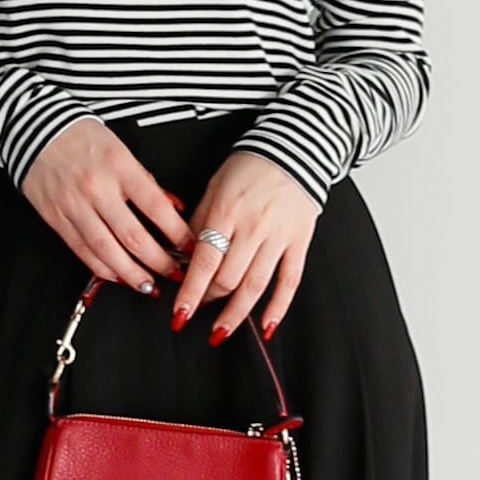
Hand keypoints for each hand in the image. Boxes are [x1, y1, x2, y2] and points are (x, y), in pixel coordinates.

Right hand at [18, 119, 192, 293]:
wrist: (35, 129)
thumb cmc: (81, 137)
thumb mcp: (121, 148)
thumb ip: (145, 181)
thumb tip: (172, 210)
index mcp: (119, 166)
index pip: (155, 207)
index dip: (177, 233)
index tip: (191, 247)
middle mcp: (97, 188)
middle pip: (133, 236)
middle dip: (158, 262)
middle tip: (174, 274)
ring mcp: (74, 205)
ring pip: (106, 250)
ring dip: (130, 274)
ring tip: (148, 286)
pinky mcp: (56, 217)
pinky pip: (82, 250)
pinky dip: (101, 268)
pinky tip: (117, 276)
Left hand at [169, 150, 317, 343]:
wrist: (294, 148)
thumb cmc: (249, 167)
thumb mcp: (214, 187)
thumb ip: (198, 223)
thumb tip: (183, 257)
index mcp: (227, 211)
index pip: (205, 262)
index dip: (191, 293)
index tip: (179, 315)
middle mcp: (254, 227)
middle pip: (228, 279)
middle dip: (208, 300)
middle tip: (197, 310)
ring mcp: (279, 237)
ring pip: (256, 286)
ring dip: (236, 314)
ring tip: (221, 332)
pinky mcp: (300, 242)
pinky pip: (290, 281)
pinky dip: (278, 307)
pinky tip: (266, 327)